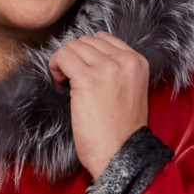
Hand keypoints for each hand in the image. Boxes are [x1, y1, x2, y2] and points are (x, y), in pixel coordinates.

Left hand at [46, 31, 151, 179]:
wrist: (121, 155)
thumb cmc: (121, 133)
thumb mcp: (131, 92)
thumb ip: (118, 72)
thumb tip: (89, 58)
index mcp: (137, 62)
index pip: (103, 39)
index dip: (87, 53)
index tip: (81, 72)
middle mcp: (124, 60)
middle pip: (86, 41)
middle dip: (74, 57)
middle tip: (69, 80)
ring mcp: (106, 68)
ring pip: (73, 46)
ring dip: (63, 62)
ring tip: (64, 84)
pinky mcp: (88, 79)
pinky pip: (63, 57)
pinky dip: (55, 67)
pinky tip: (59, 85)